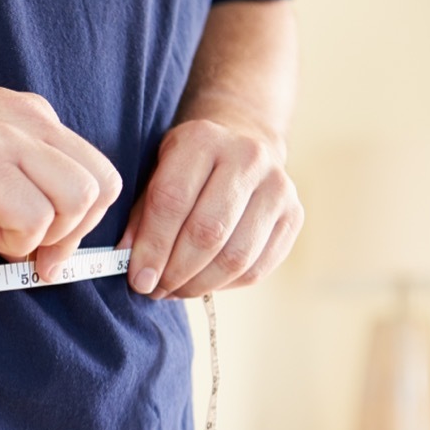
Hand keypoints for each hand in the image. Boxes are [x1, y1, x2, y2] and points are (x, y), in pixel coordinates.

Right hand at [0, 73, 121, 280]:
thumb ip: (6, 188)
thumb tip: (31, 240)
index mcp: (29, 119)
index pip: (94, 171)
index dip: (82, 221)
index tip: (47, 250)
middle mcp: (28, 123)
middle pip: (100, 186)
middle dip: (74, 235)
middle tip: (33, 257)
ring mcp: (8, 141)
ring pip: (77, 201)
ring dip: (42, 237)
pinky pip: (33, 218)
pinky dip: (13, 242)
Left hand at [121, 117, 303, 298]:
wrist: (241, 148)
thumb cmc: (186, 171)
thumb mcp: (154, 176)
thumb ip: (140, 219)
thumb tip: (135, 269)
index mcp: (202, 140)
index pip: (172, 201)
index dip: (152, 247)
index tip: (138, 279)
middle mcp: (247, 157)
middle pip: (208, 232)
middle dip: (175, 271)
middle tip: (154, 289)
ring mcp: (278, 186)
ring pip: (235, 257)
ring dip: (198, 285)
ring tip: (175, 290)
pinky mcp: (294, 216)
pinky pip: (257, 268)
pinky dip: (224, 286)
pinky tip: (202, 282)